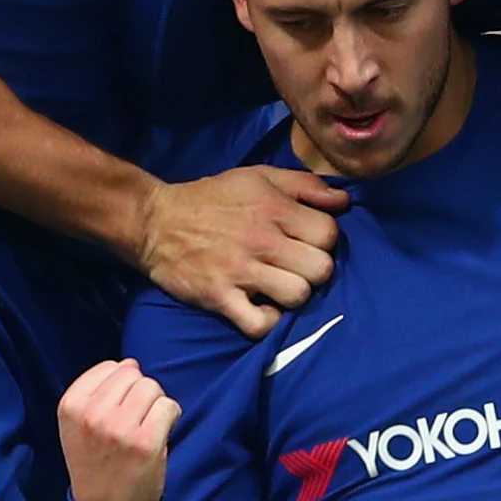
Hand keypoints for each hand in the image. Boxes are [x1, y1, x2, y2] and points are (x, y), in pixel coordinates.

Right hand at [59, 359, 181, 500]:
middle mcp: (92, 414)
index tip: (117, 409)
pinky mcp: (146, 442)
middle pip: (133, 374)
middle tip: (134, 420)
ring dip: (155, 404)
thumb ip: (96, 392)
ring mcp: (119, 428)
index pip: (108, 367)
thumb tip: (131, 364)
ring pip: (152, 387)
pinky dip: (170, 417)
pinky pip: (168, 406)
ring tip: (145, 427)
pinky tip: (158, 435)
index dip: (121, 385)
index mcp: (70, 406)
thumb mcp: (76, 425)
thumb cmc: (94, 463)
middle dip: (139, 392)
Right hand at [138, 164, 349, 333]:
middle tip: (294, 267)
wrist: (156, 221)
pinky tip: (262, 308)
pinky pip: (260, 324)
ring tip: (278, 287)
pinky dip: (267, 321)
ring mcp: (240, 271)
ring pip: (297, 296)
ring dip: (293, 295)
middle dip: (313, 270)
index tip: (306, 242)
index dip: (324, 240)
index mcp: (274, 207)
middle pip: (321, 269)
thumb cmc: (212, 198)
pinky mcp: (219, 297)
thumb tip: (344, 200)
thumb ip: (305, 185)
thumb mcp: (258, 176)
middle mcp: (261, 239)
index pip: (329, 234)